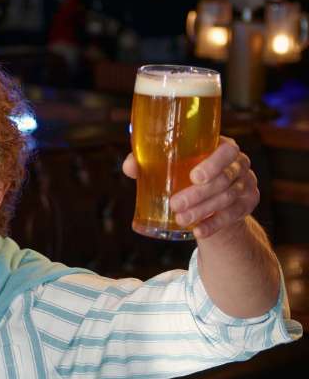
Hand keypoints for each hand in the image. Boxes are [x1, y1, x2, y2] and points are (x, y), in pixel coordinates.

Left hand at [122, 136, 258, 239]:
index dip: (213, 164)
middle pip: (225, 179)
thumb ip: (148, 162)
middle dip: (199, 194)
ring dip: (203, 210)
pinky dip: (214, 224)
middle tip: (175, 204)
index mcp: (222, 147)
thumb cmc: (185, 173)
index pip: (227, 151)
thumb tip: (130, 166)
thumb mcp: (170, 165)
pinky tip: (198, 231)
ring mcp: (247, 183)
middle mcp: (239, 163)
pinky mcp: (248, 203)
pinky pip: (234, 215)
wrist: (211, 197)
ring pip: (228, 198)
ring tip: (181, 219)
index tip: (194, 177)